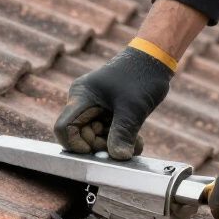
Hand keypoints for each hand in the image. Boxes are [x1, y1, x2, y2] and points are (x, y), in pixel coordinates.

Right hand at [54, 46, 172, 159]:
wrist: (155, 60)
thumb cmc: (141, 76)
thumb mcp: (133, 108)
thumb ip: (123, 134)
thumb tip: (119, 158)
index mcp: (81, 96)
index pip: (63, 127)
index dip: (75, 144)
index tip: (95, 150)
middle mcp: (84, 103)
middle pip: (81, 136)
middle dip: (102, 146)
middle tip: (123, 147)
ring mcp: (95, 108)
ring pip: (96, 137)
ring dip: (115, 144)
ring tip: (136, 142)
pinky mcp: (107, 113)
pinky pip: (108, 133)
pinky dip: (121, 139)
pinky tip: (137, 139)